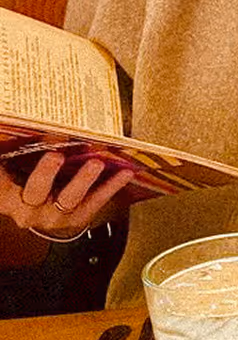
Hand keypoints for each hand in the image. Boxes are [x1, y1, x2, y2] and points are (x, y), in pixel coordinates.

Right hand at [0, 152, 131, 236]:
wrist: (43, 211)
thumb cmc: (24, 178)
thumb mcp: (11, 164)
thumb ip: (9, 148)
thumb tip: (6, 121)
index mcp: (7, 196)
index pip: (4, 185)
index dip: (20, 170)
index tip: (35, 147)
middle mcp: (27, 210)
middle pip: (35, 192)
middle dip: (44, 173)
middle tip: (55, 155)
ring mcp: (53, 216)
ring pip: (67, 200)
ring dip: (82, 181)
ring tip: (96, 163)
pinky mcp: (76, 218)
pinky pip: (94, 203)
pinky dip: (110, 187)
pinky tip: (125, 173)